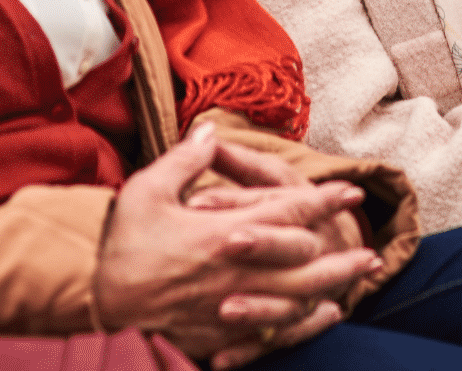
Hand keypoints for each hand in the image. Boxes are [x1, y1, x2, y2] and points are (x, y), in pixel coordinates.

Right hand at [94, 125, 378, 365]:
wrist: (91, 300)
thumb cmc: (118, 244)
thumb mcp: (147, 190)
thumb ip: (185, 161)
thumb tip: (209, 131)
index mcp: (222, 232)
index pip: (287, 212)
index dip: (323, 201)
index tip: (352, 191)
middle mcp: (235, 270)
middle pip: (302, 259)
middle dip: (338, 249)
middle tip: (370, 246)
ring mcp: (229, 304)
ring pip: (294, 297)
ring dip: (331, 286)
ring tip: (358, 278)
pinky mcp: (217, 330)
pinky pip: (270, 330)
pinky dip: (300, 323)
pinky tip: (319, 315)